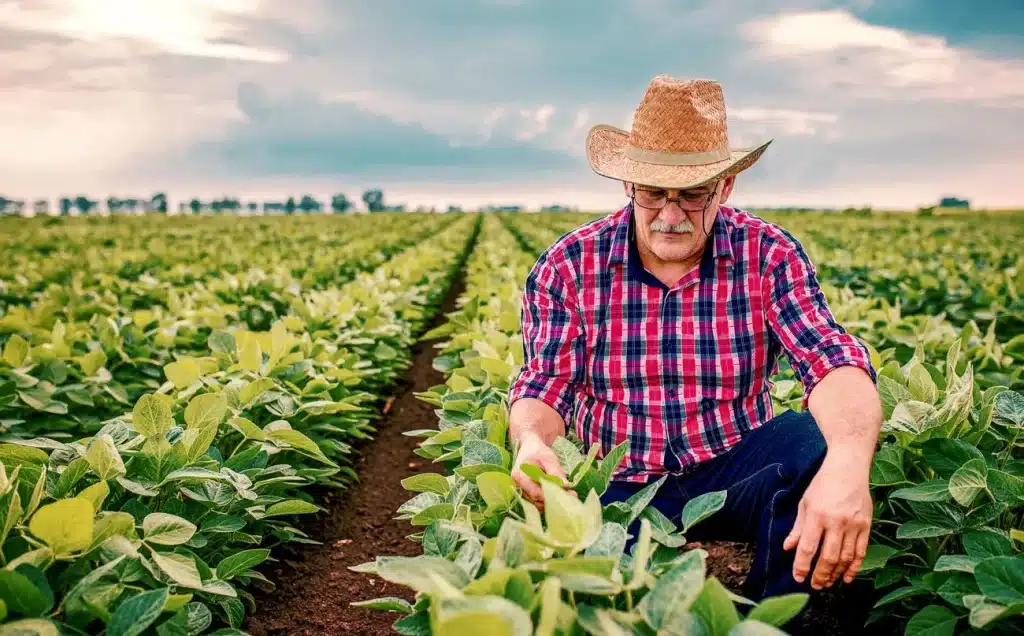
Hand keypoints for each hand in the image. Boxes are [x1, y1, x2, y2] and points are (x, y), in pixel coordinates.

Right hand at [510, 431, 571, 512]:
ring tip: (568, 496)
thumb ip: (556, 473)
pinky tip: (559, 497)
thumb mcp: (549, 459)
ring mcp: (520, 492)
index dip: (553, 495)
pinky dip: (548, 502)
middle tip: (573, 495)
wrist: (530, 449)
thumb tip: (565, 486)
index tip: (569, 493)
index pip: (536, 492)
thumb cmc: (539, 453)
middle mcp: (517, 487)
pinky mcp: (526, 496)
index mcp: (520, 476)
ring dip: (552, 503)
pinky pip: (537, 504)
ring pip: (537, 505)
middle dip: (555, 500)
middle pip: (536, 501)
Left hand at [783, 452, 872, 588]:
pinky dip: (854, 567)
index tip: (798, 577)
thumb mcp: (804, 503)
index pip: (808, 548)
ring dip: (836, 574)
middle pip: (828, 557)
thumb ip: (798, 528)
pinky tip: (846, 577)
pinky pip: (861, 552)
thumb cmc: (823, 484)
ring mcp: (854, 524)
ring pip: (846, 558)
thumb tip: (788, 548)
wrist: (848, 468)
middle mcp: (836, 522)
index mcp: (817, 515)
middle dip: (820, 575)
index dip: (802, 566)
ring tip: (827, 583)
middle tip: (814, 585)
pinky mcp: (867, 525)